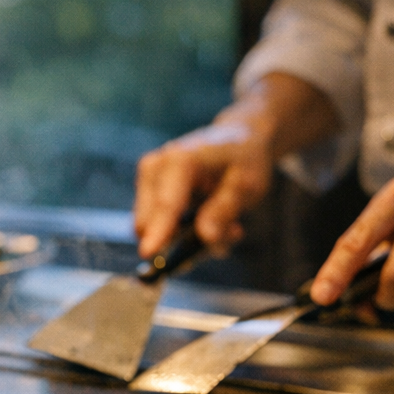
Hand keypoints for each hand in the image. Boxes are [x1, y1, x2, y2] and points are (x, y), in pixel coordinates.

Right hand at [134, 119, 274, 258]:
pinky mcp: (146, 187)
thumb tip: (206, 237)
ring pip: (150, 227)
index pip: (167, 203)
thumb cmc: (244, 160)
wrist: (237, 139)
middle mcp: (156, 165)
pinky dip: (179, 230)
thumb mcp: (247, 185)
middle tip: (228, 234)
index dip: (158, 231)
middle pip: (151, 220)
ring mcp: (147, 176)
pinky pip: (154, 224)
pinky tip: (206, 218)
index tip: (148, 254)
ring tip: (223, 223)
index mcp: (182, 160)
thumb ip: (224, 211)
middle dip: (181, 239)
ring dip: (184, 236)